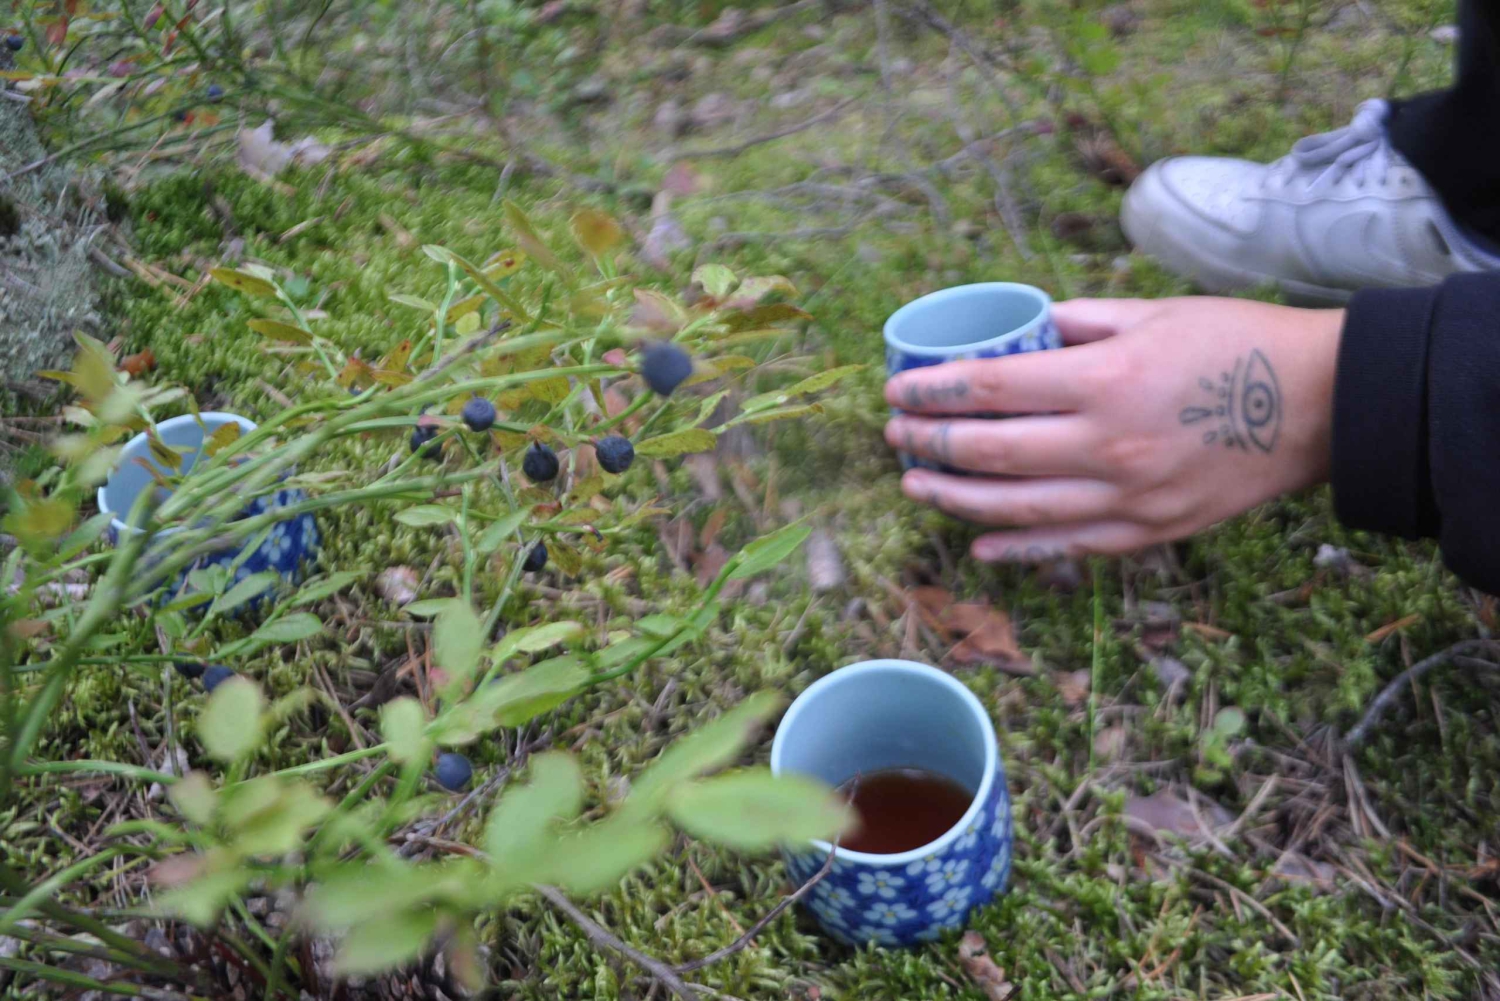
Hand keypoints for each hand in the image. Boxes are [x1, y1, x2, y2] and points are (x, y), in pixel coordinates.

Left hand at [883, 297, 1343, 561]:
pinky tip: (979, 540)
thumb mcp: (1153, 312)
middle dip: (929, 445)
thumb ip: (1078, 323)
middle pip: (991, 453)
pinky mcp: (1149, 531)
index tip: (896, 390)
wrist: (1321, 407)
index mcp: (1106, 380)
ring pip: (1016, 508)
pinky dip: (1016, 546)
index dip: (933, 391)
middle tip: (896, 437)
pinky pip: (1067, 545)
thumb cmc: (1237, 345)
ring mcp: (1127, 497)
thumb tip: (1019, 329)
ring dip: (955, 499)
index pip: (991, 388)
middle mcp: (1108, 445)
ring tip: (915, 485)